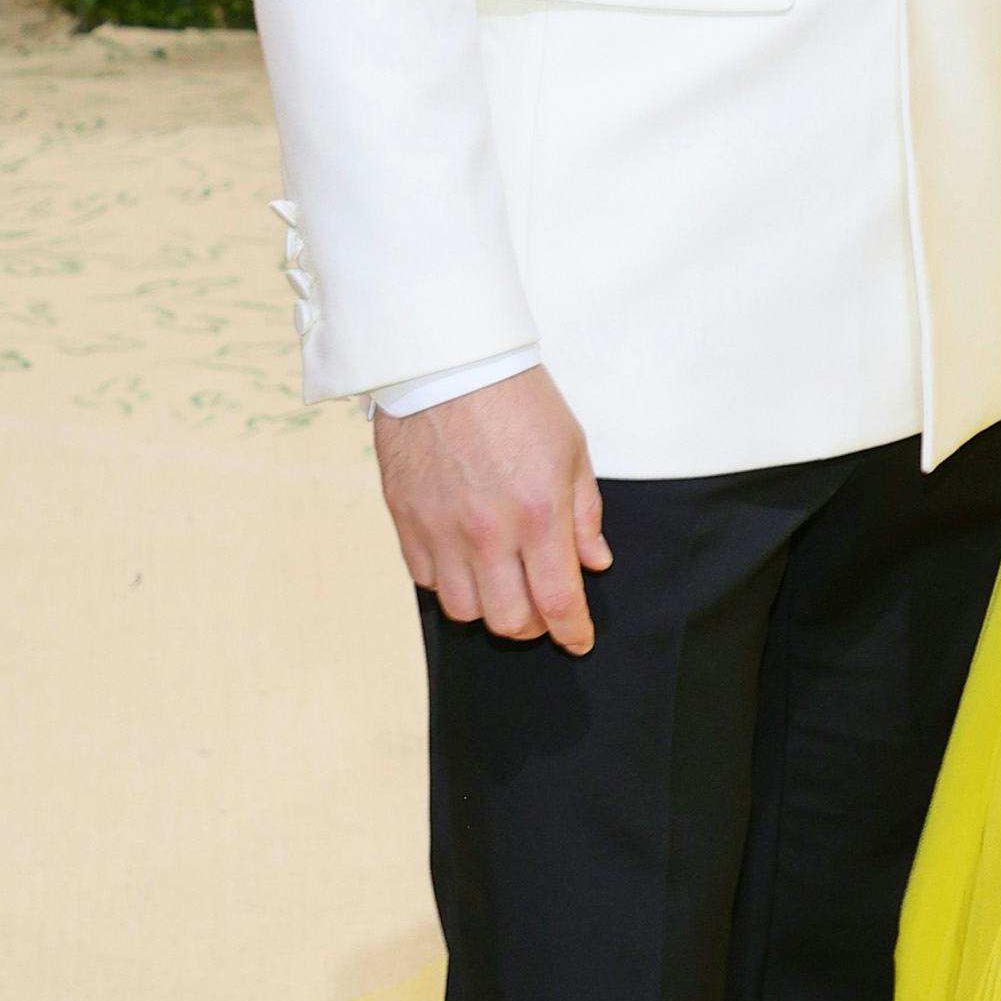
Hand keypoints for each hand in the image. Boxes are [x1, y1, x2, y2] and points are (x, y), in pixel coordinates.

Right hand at [373, 366, 610, 652]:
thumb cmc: (517, 398)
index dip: (571, 631)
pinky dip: (450, 583)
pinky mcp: (405, 519)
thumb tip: (595, 562)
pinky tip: (466, 561)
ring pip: (464, 609)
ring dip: (490, 608)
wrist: (447, 361)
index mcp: (538, 514)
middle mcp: (488, 532)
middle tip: (543, 610)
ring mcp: (441, 530)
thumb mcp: (571, 449)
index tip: (578, 639)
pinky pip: (427, 580)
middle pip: (509, 619)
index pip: (557, 601)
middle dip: (534, 626)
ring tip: (503, 585)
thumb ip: (585, 514)